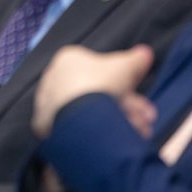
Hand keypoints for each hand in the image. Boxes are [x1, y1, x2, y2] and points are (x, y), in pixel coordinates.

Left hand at [32, 45, 153, 137]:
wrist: (79, 116)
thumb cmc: (101, 84)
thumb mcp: (125, 67)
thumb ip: (135, 59)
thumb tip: (144, 52)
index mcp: (68, 59)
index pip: (100, 72)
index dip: (125, 87)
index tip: (141, 102)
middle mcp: (55, 77)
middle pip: (97, 93)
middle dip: (127, 107)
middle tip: (145, 121)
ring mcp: (48, 101)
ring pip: (89, 111)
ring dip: (116, 120)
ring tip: (139, 133)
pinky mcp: (45, 123)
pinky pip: (76, 126)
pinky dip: (96, 132)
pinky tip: (114, 139)